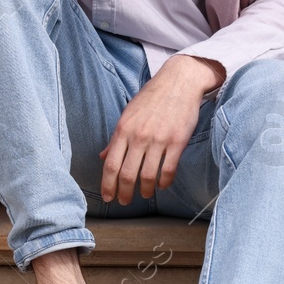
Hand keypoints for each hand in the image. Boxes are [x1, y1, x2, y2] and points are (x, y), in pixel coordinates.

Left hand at [101, 55, 224, 203]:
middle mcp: (139, 136)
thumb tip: (103, 157)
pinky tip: (162, 185)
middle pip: (127, 174)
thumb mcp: (128, 114)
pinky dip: (164, 182)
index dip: (107, 185)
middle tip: (125, 201)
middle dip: (124, 193)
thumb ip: (116, 138)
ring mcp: (159, 139)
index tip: (107, 197)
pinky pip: (168, 169)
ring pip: (147, 175)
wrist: (179, 81)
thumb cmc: (152, 97)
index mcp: (123, 129)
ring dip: (145, 190)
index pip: (110, 164)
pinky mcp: (177, 141)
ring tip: (145, 194)